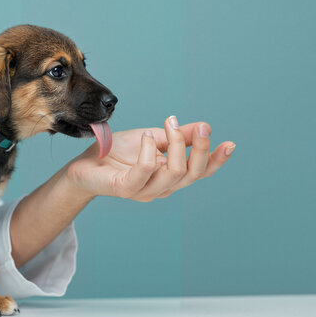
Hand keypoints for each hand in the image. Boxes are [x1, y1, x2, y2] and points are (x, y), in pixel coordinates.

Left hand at [67, 116, 234, 200]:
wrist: (85, 162)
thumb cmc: (118, 152)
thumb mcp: (153, 138)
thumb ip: (177, 136)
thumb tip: (203, 126)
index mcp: (170, 175)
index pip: (199, 173)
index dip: (216, 161)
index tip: (230, 143)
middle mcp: (161, 187)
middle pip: (192, 174)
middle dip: (200, 148)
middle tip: (196, 125)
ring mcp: (144, 191)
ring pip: (174, 173)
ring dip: (176, 145)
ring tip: (168, 125)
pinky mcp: (125, 189)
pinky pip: (145, 171)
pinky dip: (150, 151)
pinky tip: (147, 137)